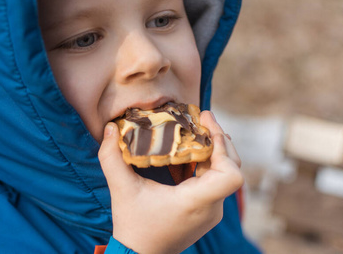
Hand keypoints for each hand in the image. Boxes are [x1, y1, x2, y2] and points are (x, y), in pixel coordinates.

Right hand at [98, 111, 242, 253]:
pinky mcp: (208, 211)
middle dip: (219, 139)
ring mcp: (212, 211)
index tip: (205, 126)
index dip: (223, 147)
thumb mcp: (120, 189)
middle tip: (202, 117)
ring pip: (226, 172)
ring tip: (197, 128)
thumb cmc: (132, 225)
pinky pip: (216, 180)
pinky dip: (207, 162)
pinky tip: (190, 151)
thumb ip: (111, 157)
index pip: (231, 176)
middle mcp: (211, 208)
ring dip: (214, 149)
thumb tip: (110, 127)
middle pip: (233, 167)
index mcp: (195, 202)